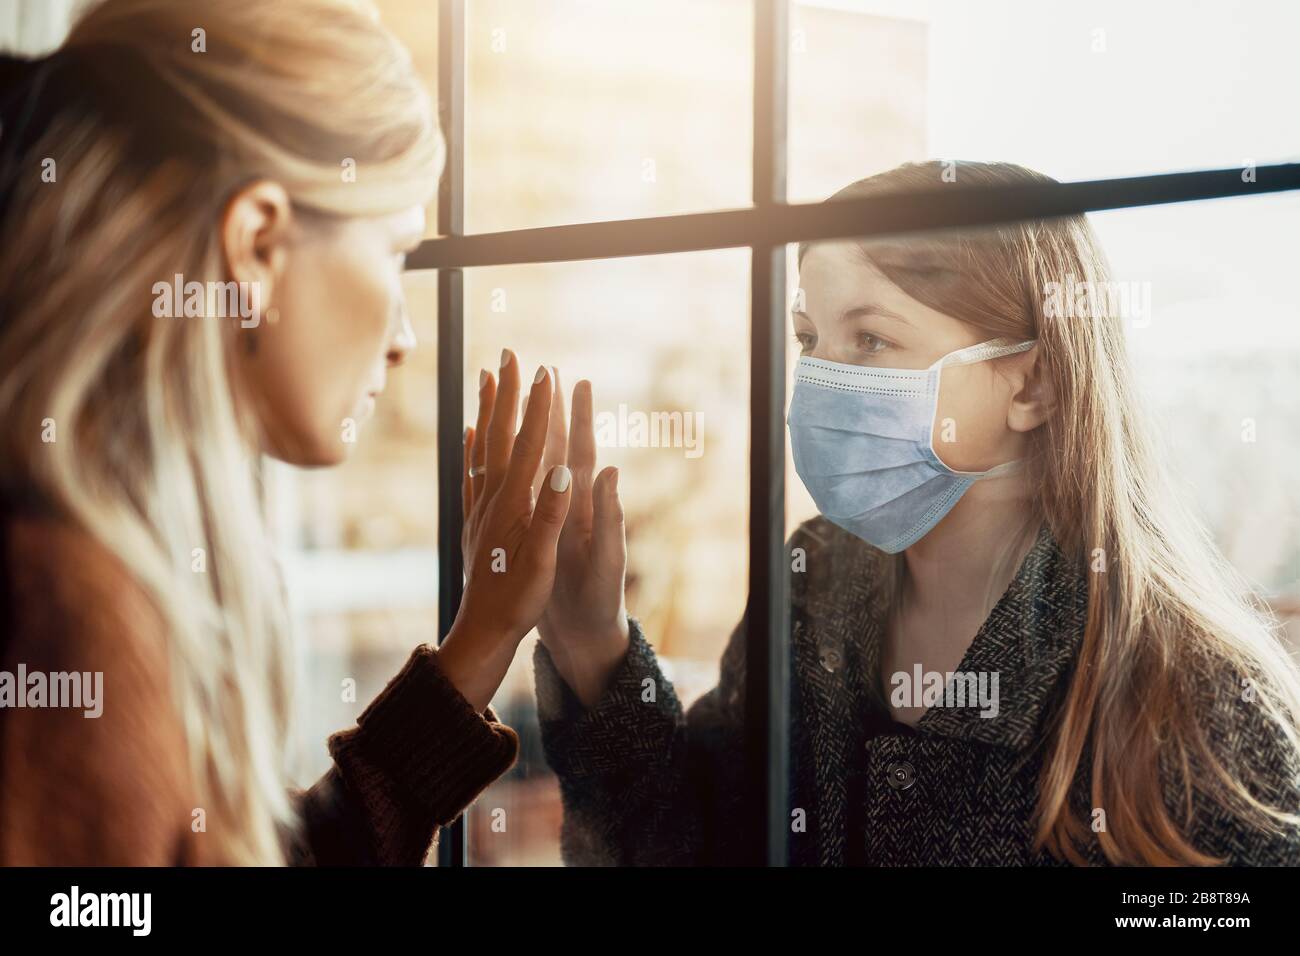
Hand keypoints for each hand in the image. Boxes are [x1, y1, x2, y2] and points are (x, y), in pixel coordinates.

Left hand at [444, 351, 571, 709]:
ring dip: (488, 408)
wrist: (482, 631)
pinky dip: (472, 445)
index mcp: (514, 503)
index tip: (545, 371)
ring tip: (486, 376)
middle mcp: (493, 498)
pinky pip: (472, 471)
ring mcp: (481, 507)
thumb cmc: (519, 600)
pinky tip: (472, 431)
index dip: (538, 407)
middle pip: (500, 433)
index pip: (529, 444)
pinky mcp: (476, 520)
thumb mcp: (543, 559)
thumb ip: (551, 513)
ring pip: (483, 445)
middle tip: (511, 354)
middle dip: (507, 391)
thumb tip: (563, 470)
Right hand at [534, 373, 631, 708]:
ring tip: (511, 397)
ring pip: (533, 464)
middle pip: (558, 448)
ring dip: (525, 430)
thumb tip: (610, 471)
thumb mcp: (607, 561)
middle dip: (550, 410)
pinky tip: (487, 452)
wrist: (586, 637)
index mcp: (586, 508)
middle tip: (542, 370)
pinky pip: (514, 491)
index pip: (581, 452)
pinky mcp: (535, 534)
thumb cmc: (600, 603)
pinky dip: (503, 467)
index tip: (573, 379)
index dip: (577, 417)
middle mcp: (570, 507)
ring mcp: (551, 518)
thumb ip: (610, 518)